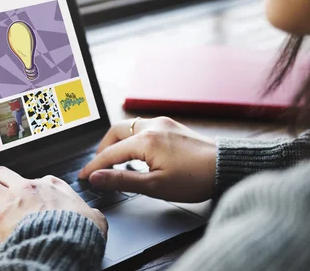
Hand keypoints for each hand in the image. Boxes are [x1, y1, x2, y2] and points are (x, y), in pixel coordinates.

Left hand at [0, 166, 107, 242]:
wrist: (68, 241)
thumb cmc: (80, 230)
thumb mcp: (94, 217)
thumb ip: (90, 213)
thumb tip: (95, 218)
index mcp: (51, 185)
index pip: (35, 179)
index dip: (29, 189)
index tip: (28, 198)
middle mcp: (27, 188)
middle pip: (1, 172)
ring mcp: (10, 202)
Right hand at [78, 117, 216, 202]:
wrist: (226, 167)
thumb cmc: (195, 179)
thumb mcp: (155, 186)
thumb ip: (122, 180)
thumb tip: (97, 177)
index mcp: (146, 140)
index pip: (110, 153)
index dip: (94, 166)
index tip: (83, 176)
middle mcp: (152, 126)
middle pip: (116, 131)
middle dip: (103, 148)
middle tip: (99, 166)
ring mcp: (163, 123)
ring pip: (129, 126)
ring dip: (118, 142)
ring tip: (116, 161)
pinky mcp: (172, 126)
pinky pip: (143, 127)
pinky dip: (132, 138)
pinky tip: (137, 153)